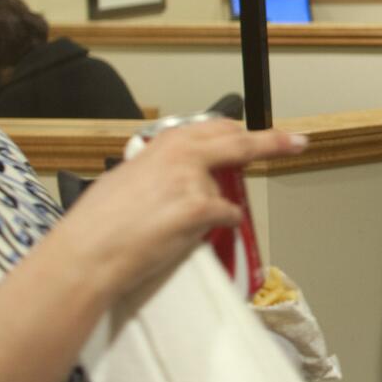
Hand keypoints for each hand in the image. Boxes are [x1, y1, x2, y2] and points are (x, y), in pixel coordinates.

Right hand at [48, 119, 305, 301]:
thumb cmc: (98, 223)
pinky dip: (218, 228)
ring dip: (215, 209)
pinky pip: (227, 218)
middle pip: (239, 142)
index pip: (215, 128)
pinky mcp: (201, 210)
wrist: (87, 253)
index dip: (243, 131)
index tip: (266, 131)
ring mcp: (194, 181)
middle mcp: (182, 155)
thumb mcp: (127, 178)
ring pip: (228, 194)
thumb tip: (178, 173)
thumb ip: (159, 169)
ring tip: (175, 225)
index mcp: (163, 144)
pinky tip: (189, 237)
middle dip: (271, 142)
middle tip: (294, 142)